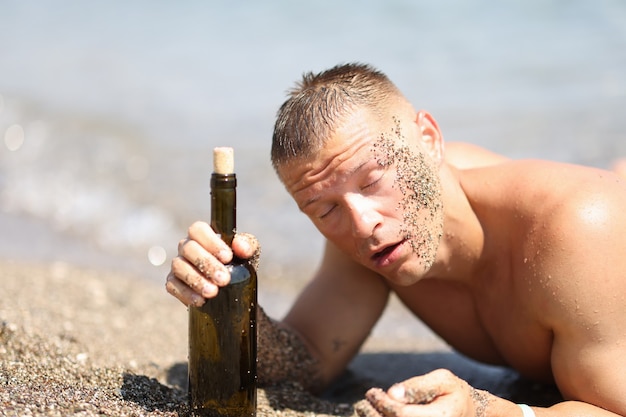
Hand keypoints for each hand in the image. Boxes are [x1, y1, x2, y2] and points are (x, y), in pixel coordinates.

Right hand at [165, 221, 259, 306]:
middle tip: (224, 279)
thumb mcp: (248, 253)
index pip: (198, 229)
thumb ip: (248, 245)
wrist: (234, 289)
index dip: (211, 242)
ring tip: (213, 292)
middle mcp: (187, 246)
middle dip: (207, 264)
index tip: (228, 257)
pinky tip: (200, 301)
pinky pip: (172, 285)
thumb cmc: (239, 264)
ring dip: (196, 280)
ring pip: (179, 266)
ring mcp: (178, 264)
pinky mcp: (173, 282)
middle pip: (189, 248)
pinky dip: (186, 293)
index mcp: (203, 235)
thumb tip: (241, 247)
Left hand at [355, 369, 489, 416]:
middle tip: (362, 403)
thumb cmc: (453, 392)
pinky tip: (376, 415)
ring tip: (365, 409)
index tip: (372, 393)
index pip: (402, 415)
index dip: (383, 404)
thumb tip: (392, 393)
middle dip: (374, 416)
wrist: (469, 412)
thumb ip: (418, 385)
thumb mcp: (443, 380)